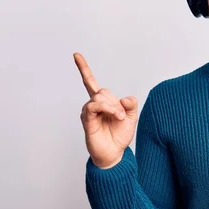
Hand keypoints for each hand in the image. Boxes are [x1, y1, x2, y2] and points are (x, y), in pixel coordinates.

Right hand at [74, 52, 137, 168]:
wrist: (115, 153)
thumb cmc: (120, 136)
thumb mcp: (132, 117)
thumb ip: (131, 105)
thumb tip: (124, 98)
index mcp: (103, 102)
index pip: (90, 82)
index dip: (84, 69)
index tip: (76, 55)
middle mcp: (93, 105)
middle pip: (102, 91)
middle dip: (115, 102)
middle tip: (122, 116)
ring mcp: (88, 112)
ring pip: (99, 97)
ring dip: (113, 106)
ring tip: (119, 118)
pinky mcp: (87, 120)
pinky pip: (93, 106)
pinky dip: (106, 108)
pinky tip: (114, 115)